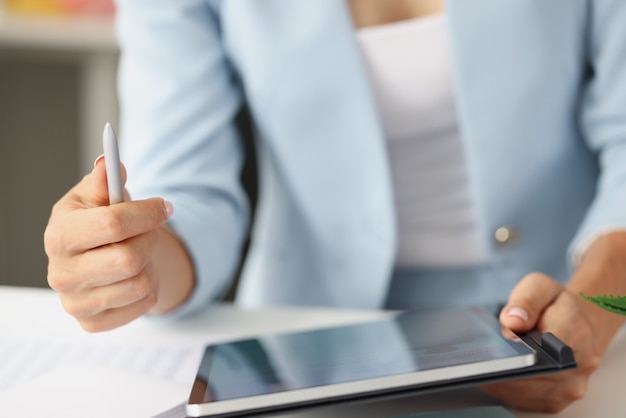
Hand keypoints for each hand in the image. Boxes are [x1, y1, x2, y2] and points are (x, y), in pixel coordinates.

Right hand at [44, 156, 172, 331]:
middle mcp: (61, 273)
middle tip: (148, 231)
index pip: (113, 223)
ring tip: (138, 253)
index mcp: (60, 235)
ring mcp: (76, 302)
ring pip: (140, 283)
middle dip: (149, 239)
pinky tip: (133, 276)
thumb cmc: (95, 223)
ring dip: (149, 264)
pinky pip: (144, 304)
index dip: (147, 212)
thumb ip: (104, 181)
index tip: (164, 206)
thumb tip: (107, 164)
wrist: (96, 258)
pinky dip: (148, 288)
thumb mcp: (96, 196)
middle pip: (130, 258)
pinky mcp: (93, 322)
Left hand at [480, 273, 601, 412]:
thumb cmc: (555, 305)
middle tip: (481, 358)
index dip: (520, 347)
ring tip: (480, 366)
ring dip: (501, 381)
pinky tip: (490, 376)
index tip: (500, 343)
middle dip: (506, 366)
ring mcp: (569, 386)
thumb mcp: (539, 287)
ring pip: (526, 393)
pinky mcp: (556, 400)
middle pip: (534, 375)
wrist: (577, 324)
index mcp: (577, 331)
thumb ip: (526, 300)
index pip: (547, 346)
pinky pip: (526, 402)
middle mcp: (579, 364)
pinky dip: (505, 390)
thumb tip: (513, 321)